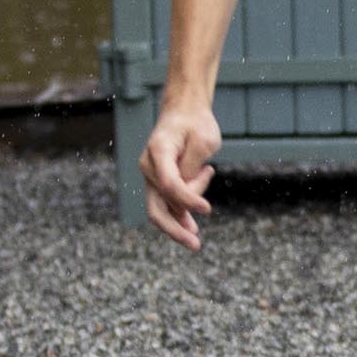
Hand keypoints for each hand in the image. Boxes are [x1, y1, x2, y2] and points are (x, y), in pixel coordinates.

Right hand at [141, 104, 221, 248]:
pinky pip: (168, 203)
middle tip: (195, 244)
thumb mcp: (203, 141)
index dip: (188, 199)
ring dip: (185, 214)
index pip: (170, 184)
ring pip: (164, 207)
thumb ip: (192, 168)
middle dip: (175, 229)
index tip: (208, 209)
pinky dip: (183, 210)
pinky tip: (194, 222)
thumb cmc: (196, 123)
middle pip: (156, 206)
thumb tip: (186, 197)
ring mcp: (151, 175)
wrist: (184, 112)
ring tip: (206, 185)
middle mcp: (148, 166)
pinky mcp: (158, 182)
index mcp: (158, 151)